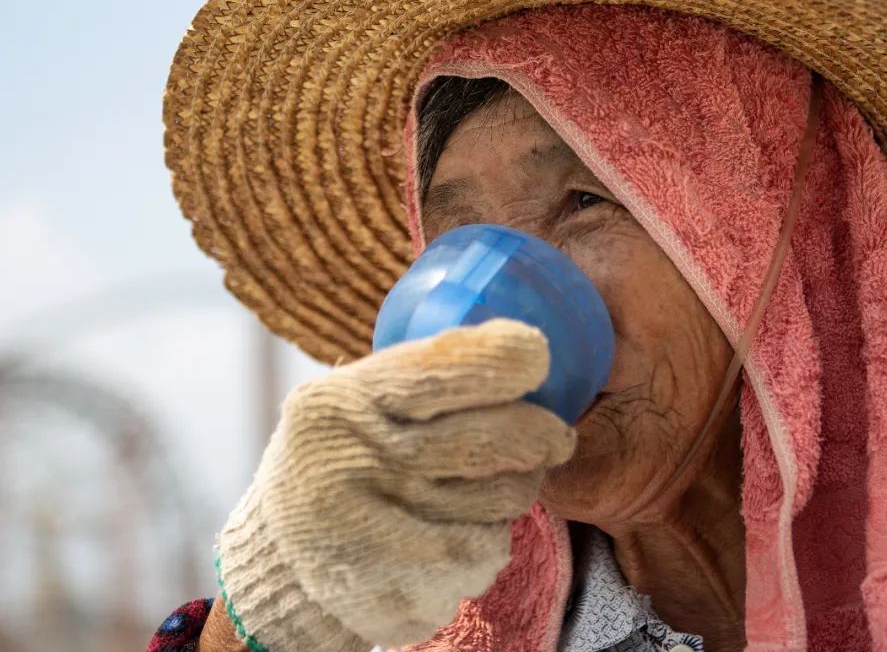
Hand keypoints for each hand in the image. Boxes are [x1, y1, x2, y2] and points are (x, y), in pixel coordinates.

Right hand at [215, 319, 575, 651]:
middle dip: (539, 432)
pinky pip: (488, 548)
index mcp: (339, 405)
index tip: (536, 353)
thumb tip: (515, 347)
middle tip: (557, 433)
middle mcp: (355, 466)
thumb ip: (413, 376)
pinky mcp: (404, 588)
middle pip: (484, 441)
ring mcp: (378, 534)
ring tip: (504, 477)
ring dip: (519, 483)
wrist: (281, 566)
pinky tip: (464, 526)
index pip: (434, 370)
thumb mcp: (343, 405)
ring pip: (499, 498)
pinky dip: (491, 534)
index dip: (497, 359)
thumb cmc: (335, 461)